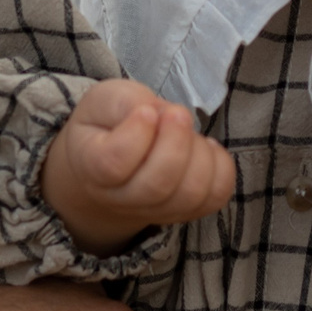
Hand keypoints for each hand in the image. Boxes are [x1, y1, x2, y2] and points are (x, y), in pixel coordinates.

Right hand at [41, 78, 236, 254]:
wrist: (114, 159)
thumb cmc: (109, 123)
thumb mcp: (105, 99)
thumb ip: (127, 103)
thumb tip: (160, 115)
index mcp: (91, 167)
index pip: (113, 164)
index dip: (137, 134)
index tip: (146, 110)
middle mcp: (121, 199)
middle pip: (157, 186)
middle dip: (176, 142)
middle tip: (176, 113)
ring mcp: (155, 211)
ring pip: (190, 195)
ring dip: (199, 153)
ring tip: (188, 130)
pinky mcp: (186, 210)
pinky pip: (215, 196)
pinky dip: (220, 166)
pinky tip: (205, 146)